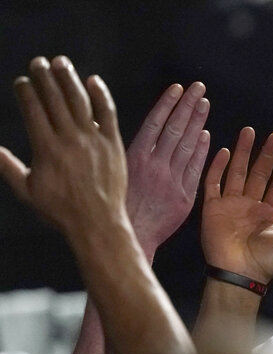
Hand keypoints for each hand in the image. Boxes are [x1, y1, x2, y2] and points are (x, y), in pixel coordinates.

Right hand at [0, 56, 127, 236]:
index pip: (33, 109)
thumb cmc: (61, 210)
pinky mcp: (113, 144)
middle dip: (44, 77)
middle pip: (55, 99)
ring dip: (69, 79)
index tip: (22, 82)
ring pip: (80, 101)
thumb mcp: (27, 190)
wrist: (98, 223)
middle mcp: (70, 139)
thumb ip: (8, 167)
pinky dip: (101, 95)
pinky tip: (93, 81)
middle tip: (38, 62)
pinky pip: (108, 114)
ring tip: (60, 63)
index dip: (26, 91)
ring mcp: (94, 140)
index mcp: (46, 148)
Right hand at [125, 81, 210, 258]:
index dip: (167, 104)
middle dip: (188, 106)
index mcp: (134, 157)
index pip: (154, 123)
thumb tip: (113, 124)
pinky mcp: (184, 197)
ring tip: (205, 103)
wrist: (130, 238)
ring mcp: (172, 181)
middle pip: (175, 129)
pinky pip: (195, 170)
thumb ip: (119, 149)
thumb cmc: (117, 206)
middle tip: (200, 87)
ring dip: (198, 122)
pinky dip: (202, 151)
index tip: (178, 88)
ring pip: (187, 146)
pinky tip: (207, 134)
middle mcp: (155, 166)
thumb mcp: (112, 173)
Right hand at [201, 127, 272, 282]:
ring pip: (237, 172)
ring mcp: (231, 205)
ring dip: (243, 152)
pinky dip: (218, 166)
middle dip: (267, 154)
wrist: (240, 274)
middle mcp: (250, 206)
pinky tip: (225, 150)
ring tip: (249, 131)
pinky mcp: (213, 208)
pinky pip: (213, 182)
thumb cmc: (269, 262)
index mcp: (270, 213)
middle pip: (260, 173)